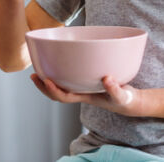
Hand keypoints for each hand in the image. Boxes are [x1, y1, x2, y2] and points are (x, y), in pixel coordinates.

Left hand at [30, 74, 144, 116]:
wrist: (130, 101)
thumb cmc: (126, 100)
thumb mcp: (123, 96)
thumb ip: (116, 89)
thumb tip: (107, 79)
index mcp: (85, 98)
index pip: (64, 97)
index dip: (53, 90)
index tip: (46, 80)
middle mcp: (80, 93)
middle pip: (56, 94)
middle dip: (43, 86)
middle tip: (33, 75)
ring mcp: (82, 87)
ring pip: (60, 86)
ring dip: (47, 79)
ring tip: (37, 69)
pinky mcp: (86, 80)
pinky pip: (68, 77)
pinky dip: (60, 71)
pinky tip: (56, 62)